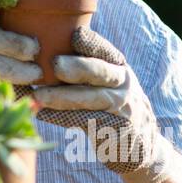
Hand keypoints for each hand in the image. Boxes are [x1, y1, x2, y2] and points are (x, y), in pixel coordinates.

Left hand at [31, 26, 179, 182]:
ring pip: (92, 98)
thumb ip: (87, 67)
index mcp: (119, 67)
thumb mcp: (110, 83)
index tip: (73, 36)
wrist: (142, 146)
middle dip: (78, 67)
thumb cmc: (112, 106)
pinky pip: (86, 122)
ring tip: (39, 95)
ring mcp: (122, 109)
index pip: (105, 50)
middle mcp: (123, 84)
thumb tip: (45, 45)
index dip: (90, 42)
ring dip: (63, 96)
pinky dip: (63, 118)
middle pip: (100, 72)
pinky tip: (43, 114)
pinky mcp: (115, 131)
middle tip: (55, 64)